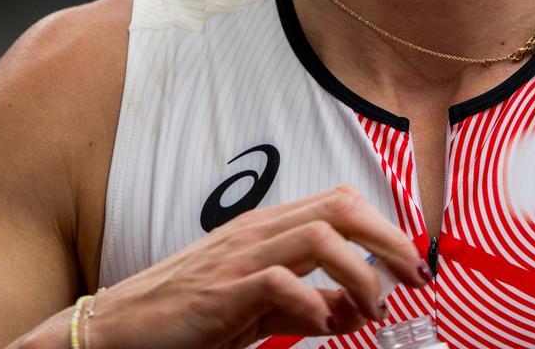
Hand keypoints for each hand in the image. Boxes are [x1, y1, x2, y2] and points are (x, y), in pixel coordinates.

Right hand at [84, 184, 429, 347]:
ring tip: (372, 309)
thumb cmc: (184, 316)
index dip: (384, 227)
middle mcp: (255, 232)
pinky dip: (312, 303)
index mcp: (265, 229)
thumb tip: (349, 310)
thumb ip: (302, 304)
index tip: (410, 265)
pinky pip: (280, 282)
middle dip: (389, 238)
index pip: (338, 203)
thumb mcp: (255, 306)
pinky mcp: (221, 292)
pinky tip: (319, 324)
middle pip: (339, 206)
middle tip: (416, 276)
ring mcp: (237, 258)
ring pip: (319, 235)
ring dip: (359, 272)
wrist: (118, 330)